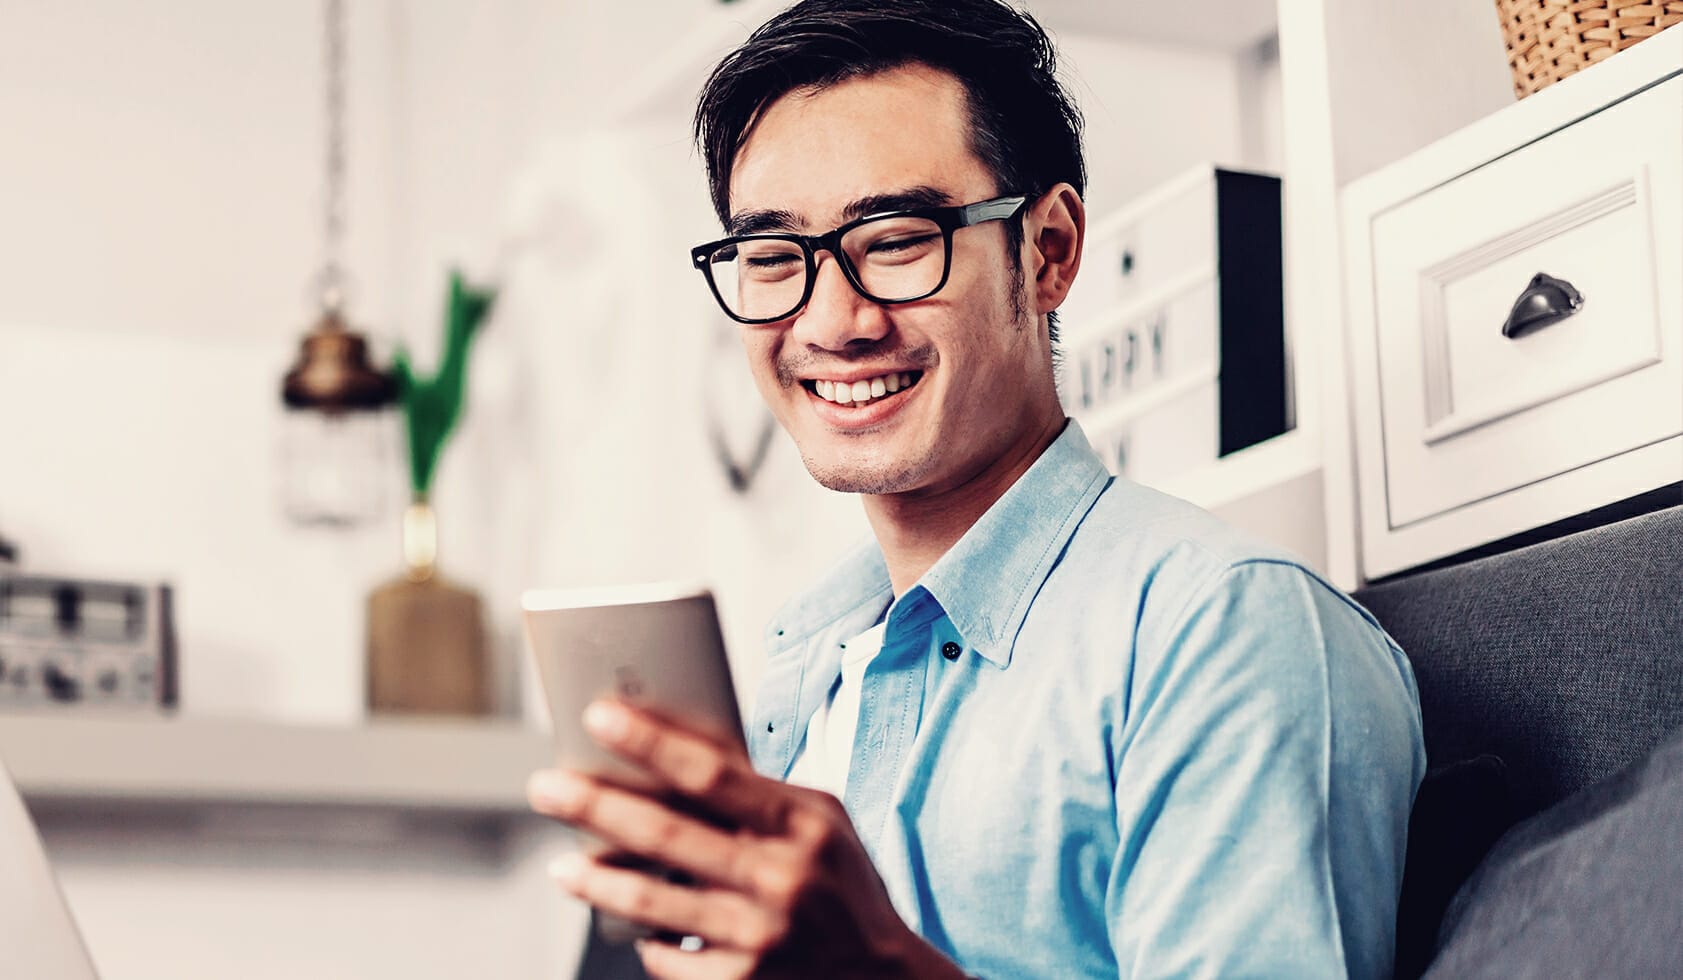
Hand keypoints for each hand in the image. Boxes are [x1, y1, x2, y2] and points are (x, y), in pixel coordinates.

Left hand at [527, 699, 963, 979]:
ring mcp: (759, 940)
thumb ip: (757, 789)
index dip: (649, 741)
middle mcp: (781, 880)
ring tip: (562, 864)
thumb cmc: (839, 884)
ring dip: (594, 880)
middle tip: (545, 785)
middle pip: (664, 835)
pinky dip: (645, 937)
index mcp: (804, 824)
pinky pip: (664, 957)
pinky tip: (635, 923)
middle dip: (593, 805)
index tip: (598, 715)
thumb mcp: (821, 822)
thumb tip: (671, 742)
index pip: (712, 773)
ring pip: (648, 902)